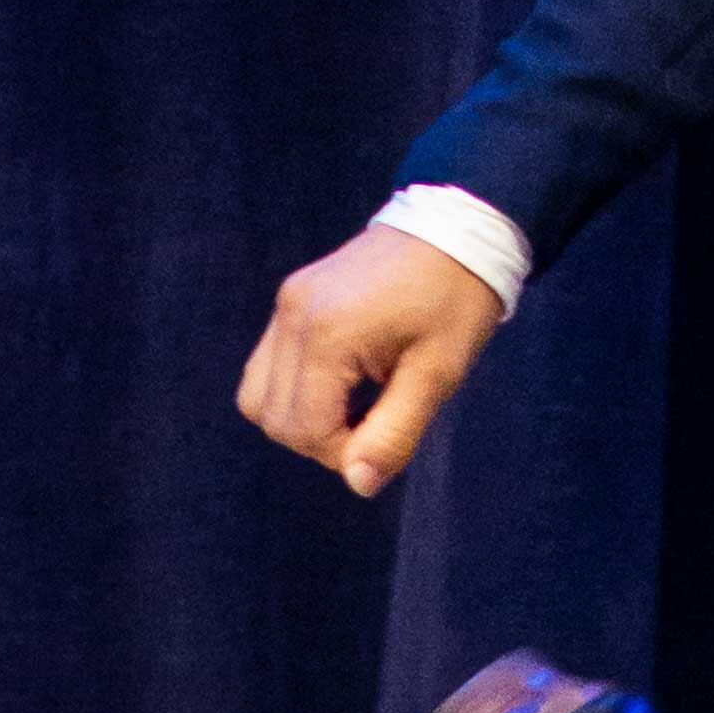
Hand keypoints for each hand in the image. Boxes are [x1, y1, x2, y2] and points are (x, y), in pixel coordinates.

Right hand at [236, 224, 504, 494]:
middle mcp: (293, 318)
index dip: (342, 454)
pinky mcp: (289, 299)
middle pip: (274, 420)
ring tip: (357, 405)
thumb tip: (359, 484)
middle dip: (320, 440)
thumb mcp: (438, 373)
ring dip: (301, 419)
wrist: (455, 228)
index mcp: (328, 335)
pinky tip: (342, 383)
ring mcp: (286, 305)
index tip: (387, 440)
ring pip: (258, 397)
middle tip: (375, 423)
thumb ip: (395, 433)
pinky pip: (267, 366)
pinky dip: (295, 390)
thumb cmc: (456, 302)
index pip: (306, 430)